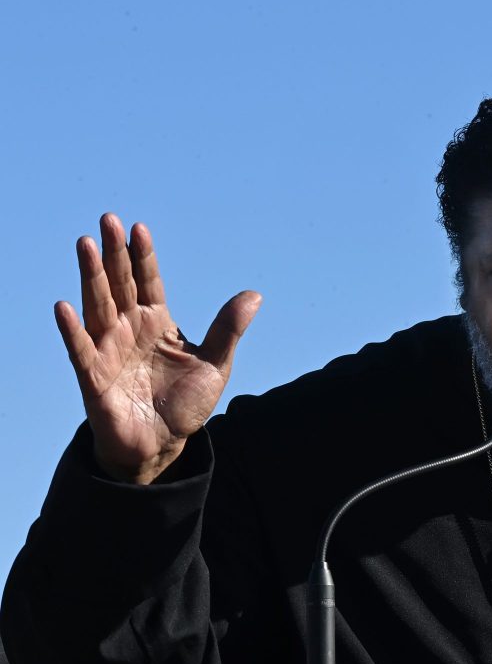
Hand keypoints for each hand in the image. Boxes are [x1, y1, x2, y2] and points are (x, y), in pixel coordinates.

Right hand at [54, 214, 260, 483]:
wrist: (164, 445)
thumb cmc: (185, 404)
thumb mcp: (216, 364)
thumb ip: (229, 329)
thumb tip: (255, 295)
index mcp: (157, 323)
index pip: (148, 281)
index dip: (142, 255)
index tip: (138, 227)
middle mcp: (129, 330)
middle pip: (119, 284)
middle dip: (112, 252)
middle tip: (106, 218)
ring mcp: (109, 350)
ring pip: (97, 306)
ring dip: (90, 277)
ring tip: (84, 245)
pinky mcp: (94, 377)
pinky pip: (80, 349)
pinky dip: (72, 329)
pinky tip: (63, 306)